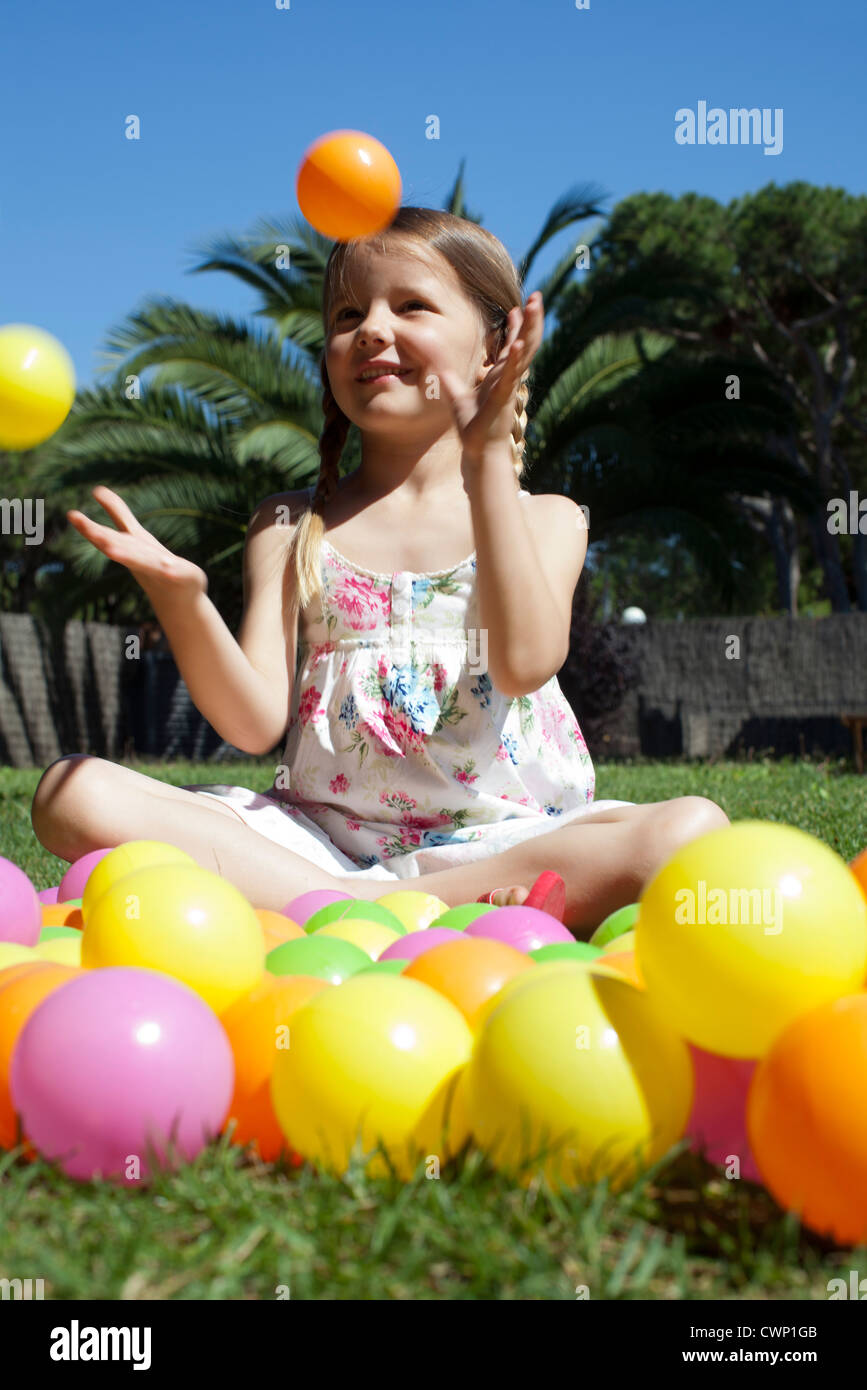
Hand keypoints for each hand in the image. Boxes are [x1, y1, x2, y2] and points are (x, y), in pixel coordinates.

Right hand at [66, 486, 206, 599]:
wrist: (179, 596)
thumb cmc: (155, 564)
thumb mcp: (136, 535)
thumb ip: (118, 514)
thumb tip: (97, 489)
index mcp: (133, 543)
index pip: (118, 522)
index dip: (108, 507)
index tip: (94, 492)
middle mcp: (141, 555)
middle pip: (116, 543)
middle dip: (97, 535)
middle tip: (75, 520)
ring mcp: (159, 566)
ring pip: (139, 560)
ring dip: (125, 555)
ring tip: (111, 550)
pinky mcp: (181, 575)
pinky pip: (173, 573)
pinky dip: (169, 571)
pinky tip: (168, 568)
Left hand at [428, 291, 543, 463]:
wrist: (478, 450)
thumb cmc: (472, 425)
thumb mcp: (455, 392)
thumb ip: (446, 374)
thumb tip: (435, 361)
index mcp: (500, 375)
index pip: (512, 345)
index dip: (516, 326)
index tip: (517, 307)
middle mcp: (508, 377)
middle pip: (526, 342)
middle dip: (532, 319)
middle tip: (537, 296)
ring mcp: (508, 385)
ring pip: (525, 351)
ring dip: (530, 328)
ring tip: (534, 305)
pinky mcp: (503, 397)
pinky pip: (511, 374)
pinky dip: (515, 358)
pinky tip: (519, 341)